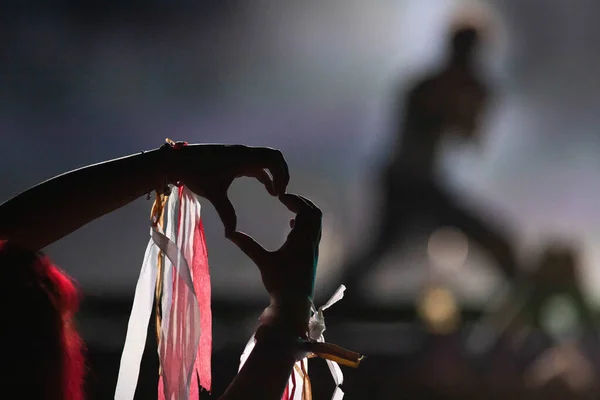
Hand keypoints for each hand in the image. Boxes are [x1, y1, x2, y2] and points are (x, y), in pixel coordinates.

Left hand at [170, 144, 289, 231]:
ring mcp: (240, 154)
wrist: (178, 160)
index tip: (279, 194)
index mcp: (243, 158)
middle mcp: (244, 153)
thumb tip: (231, 234)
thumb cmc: (196, 174)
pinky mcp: (235, 158)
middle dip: (281, 173)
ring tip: (276, 193)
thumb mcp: (213, 194)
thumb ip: (226, 212)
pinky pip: (256, 163)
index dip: (281, 176)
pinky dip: (264, 174)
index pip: (272, 160)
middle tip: (282, 193)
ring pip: (266, 160)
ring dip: (274, 174)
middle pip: (273, 157)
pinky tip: (266, 188)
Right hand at [227, 194, 321, 329]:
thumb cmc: (280, 283)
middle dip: (302, 203)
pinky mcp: (311, 256)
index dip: (296, 200)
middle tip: (287, 198)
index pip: (306, 211)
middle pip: (315, 214)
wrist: (294, 305)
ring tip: (289, 207)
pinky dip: (305, 223)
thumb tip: (229, 232)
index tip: (281, 197)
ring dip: (305, 213)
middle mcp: (312, 242)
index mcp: (303, 240)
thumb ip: (248, 245)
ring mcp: (313, 249)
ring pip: (316, 223)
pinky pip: (313, 232)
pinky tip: (292, 224)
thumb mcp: (263, 262)